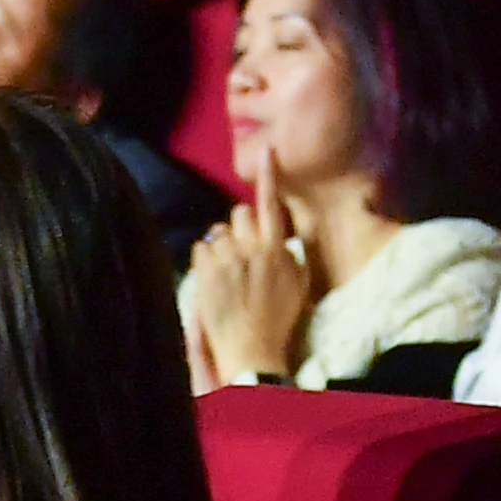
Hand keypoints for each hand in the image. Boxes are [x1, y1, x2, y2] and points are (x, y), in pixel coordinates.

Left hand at [185, 185, 313, 384]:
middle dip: (240, 226)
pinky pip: (200, 248)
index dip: (269, 175)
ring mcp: (226, 259)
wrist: (253, 351)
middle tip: (243, 251)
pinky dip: (206, 259)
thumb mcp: (300, 285)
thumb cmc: (280, 321)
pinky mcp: (205, 273)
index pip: (271, 204)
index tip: (267, 150)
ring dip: (222, 245)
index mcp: (277, 249)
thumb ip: (291, 254)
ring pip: (218, 231)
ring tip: (229, 271)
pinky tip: (214, 278)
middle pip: (238, 212)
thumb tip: (282, 237)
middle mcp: (251, 248)